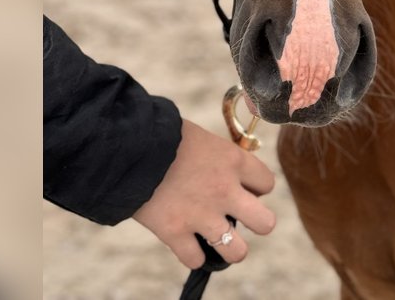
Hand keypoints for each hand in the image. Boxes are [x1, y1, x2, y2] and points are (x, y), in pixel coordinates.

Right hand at [132, 118, 275, 267]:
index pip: (267, 183)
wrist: (128, 145)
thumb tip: (225, 167)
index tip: (241, 187)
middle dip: (256, 223)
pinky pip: (196, 260)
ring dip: (230, 247)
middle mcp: (225, 191)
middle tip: (238, 217)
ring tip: (218, 239)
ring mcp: (201, 215)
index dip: (256, 188)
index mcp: (233, 160)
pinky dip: (192, 255)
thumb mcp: (201, 137)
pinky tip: (186, 242)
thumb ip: (218, 156)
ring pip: (238, 251)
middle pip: (266, 223)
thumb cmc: (163, 134)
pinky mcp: (175, 232)